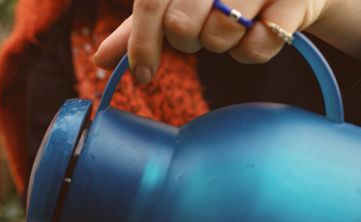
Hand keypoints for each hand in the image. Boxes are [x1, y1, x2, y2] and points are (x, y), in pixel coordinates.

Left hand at [94, 0, 360, 79]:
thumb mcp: (179, 1)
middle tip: (200, 35)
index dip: (142, 44)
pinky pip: (260, 44)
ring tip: (231, 28)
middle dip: (188, 42)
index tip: (143, 75)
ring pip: (222, 34)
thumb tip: (100, 60)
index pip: (151, 3)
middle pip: (185, 24)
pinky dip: (252, 52)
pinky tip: (259, 32)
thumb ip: (141, 27)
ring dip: (221, 46)